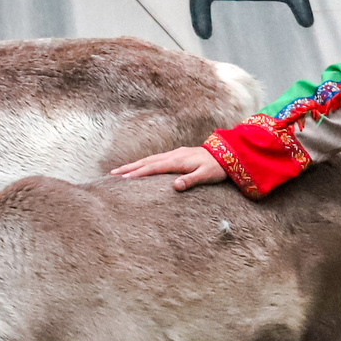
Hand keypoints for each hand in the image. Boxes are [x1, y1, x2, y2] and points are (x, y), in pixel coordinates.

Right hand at [110, 145, 225, 190]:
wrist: (227, 153)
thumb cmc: (217, 168)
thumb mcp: (206, 175)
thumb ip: (190, 181)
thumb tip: (175, 186)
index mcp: (177, 161)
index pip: (153, 167)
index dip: (138, 173)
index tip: (124, 179)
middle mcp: (173, 155)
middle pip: (147, 161)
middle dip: (129, 168)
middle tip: (112, 174)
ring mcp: (174, 153)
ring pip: (150, 159)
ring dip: (134, 165)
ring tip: (120, 171)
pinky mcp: (177, 154)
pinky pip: (156, 159)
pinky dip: (144, 163)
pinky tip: (140, 166)